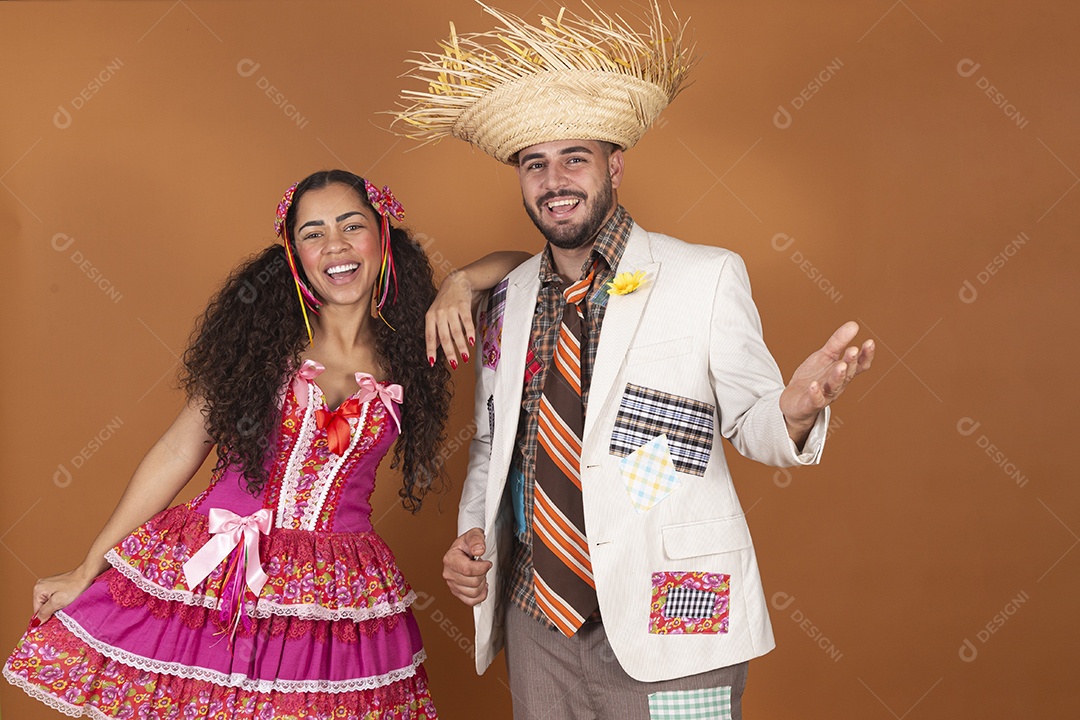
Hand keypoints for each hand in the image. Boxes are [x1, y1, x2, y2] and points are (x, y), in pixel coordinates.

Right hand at [31, 567, 94, 623]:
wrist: (88, 576)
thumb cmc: (75, 587)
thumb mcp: (57, 602)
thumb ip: (45, 612)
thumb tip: (35, 622)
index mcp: (38, 589)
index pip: (37, 611)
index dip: (45, 617)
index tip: (55, 618)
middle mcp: (40, 585)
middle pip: (42, 607)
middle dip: (51, 611)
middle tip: (62, 609)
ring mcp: (48, 584)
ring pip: (48, 603)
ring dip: (56, 606)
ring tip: (66, 603)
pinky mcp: (56, 585)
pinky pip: (54, 598)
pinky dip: (59, 601)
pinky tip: (67, 600)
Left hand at [425, 270, 475, 369]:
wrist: (456, 281)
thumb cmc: (445, 301)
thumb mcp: (436, 315)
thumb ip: (436, 331)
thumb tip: (435, 349)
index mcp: (430, 317)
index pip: (430, 336)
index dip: (430, 350)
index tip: (432, 362)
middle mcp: (439, 313)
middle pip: (444, 336)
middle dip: (449, 352)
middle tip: (454, 364)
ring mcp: (451, 309)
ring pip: (456, 331)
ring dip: (461, 346)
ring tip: (465, 357)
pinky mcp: (463, 305)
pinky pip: (466, 322)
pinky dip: (469, 333)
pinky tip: (472, 342)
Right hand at [442, 527, 491, 605]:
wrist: (465, 549)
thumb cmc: (468, 543)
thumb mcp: (474, 534)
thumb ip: (477, 540)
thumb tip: (479, 550)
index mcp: (450, 559)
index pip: (467, 569)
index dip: (482, 568)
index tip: (487, 563)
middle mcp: (448, 573)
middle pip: (472, 582)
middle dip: (483, 575)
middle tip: (483, 567)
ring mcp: (452, 584)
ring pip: (473, 593)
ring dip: (482, 584)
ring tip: (480, 575)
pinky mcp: (457, 592)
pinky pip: (470, 601)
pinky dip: (479, 596)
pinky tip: (481, 586)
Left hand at [780, 321, 874, 441]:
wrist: (794, 402)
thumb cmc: (813, 378)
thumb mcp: (825, 356)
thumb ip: (838, 342)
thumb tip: (854, 325)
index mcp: (843, 373)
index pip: (859, 365)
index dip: (865, 355)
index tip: (869, 342)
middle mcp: (837, 385)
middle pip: (847, 374)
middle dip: (851, 362)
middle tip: (853, 350)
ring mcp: (824, 395)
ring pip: (834, 387)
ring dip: (838, 377)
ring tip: (841, 366)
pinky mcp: (809, 404)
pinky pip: (815, 400)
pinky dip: (815, 393)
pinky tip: (814, 385)